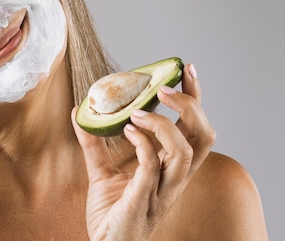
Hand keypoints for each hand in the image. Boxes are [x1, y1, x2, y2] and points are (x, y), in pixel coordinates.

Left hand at [72, 64, 215, 240]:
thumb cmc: (112, 214)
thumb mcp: (100, 171)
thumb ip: (94, 142)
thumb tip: (80, 111)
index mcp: (171, 167)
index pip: (195, 128)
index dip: (196, 98)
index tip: (186, 70)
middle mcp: (175, 177)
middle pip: (204, 136)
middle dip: (191, 105)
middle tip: (165, 87)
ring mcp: (163, 189)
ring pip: (186, 150)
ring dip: (164, 124)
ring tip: (139, 111)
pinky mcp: (145, 198)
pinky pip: (154, 165)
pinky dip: (143, 142)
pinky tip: (127, 129)